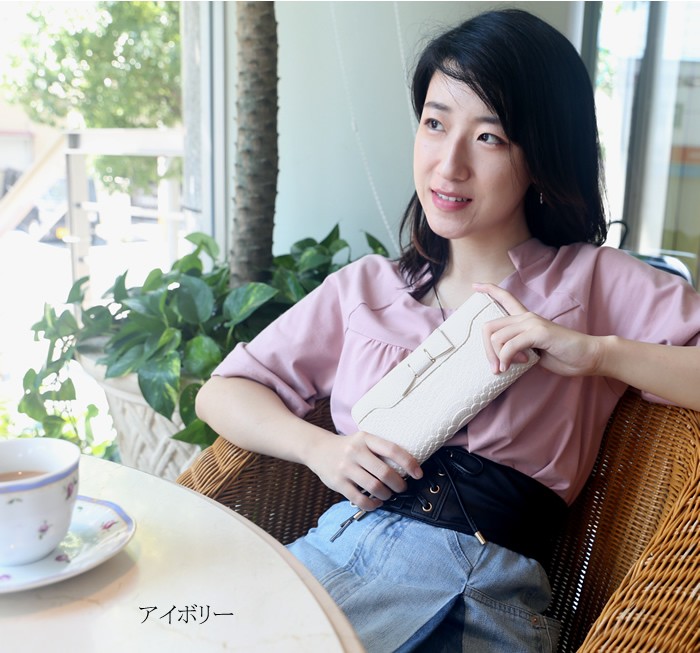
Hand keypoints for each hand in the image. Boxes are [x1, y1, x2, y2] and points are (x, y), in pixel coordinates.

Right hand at [305, 430, 421, 511]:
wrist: (318, 449)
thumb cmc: (348, 447)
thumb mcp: (363, 440)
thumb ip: (379, 450)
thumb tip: (406, 468)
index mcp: (365, 438)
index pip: (392, 449)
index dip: (409, 463)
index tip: (418, 474)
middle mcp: (355, 451)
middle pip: (384, 472)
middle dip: (398, 484)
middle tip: (402, 488)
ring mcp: (345, 467)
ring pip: (374, 487)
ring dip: (386, 495)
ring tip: (388, 495)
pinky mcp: (338, 483)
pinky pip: (360, 499)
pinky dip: (372, 505)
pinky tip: (376, 503)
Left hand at [474, 283, 603, 377]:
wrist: (588, 356)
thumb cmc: (563, 355)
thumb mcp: (534, 352)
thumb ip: (518, 350)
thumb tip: (501, 358)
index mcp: (526, 319)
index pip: (505, 298)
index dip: (489, 290)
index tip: (475, 285)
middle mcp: (526, 317)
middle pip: (489, 327)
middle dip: (486, 350)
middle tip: (495, 368)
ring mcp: (532, 323)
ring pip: (497, 337)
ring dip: (497, 358)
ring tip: (507, 368)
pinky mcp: (539, 332)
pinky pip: (510, 345)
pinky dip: (506, 358)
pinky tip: (511, 366)